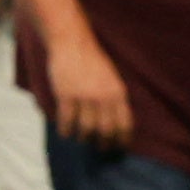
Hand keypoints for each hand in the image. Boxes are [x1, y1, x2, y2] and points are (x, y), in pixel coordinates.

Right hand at [41, 32, 133, 151]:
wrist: (72, 42)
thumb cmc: (92, 60)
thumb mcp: (112, 78)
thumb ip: (114, 98)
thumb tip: (114, 122)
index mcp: (118, 93)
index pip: (124, 124)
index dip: (122, 139)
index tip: (119, 146)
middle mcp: (103, 98)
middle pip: (105, 130)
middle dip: (103, 143)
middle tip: (99, 147)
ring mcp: (84, 97)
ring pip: (86, 129)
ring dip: (83, 137)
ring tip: (81, 139)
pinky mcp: (66, 95)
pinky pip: (67, 121)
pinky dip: (66, 130)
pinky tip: (65, 132)